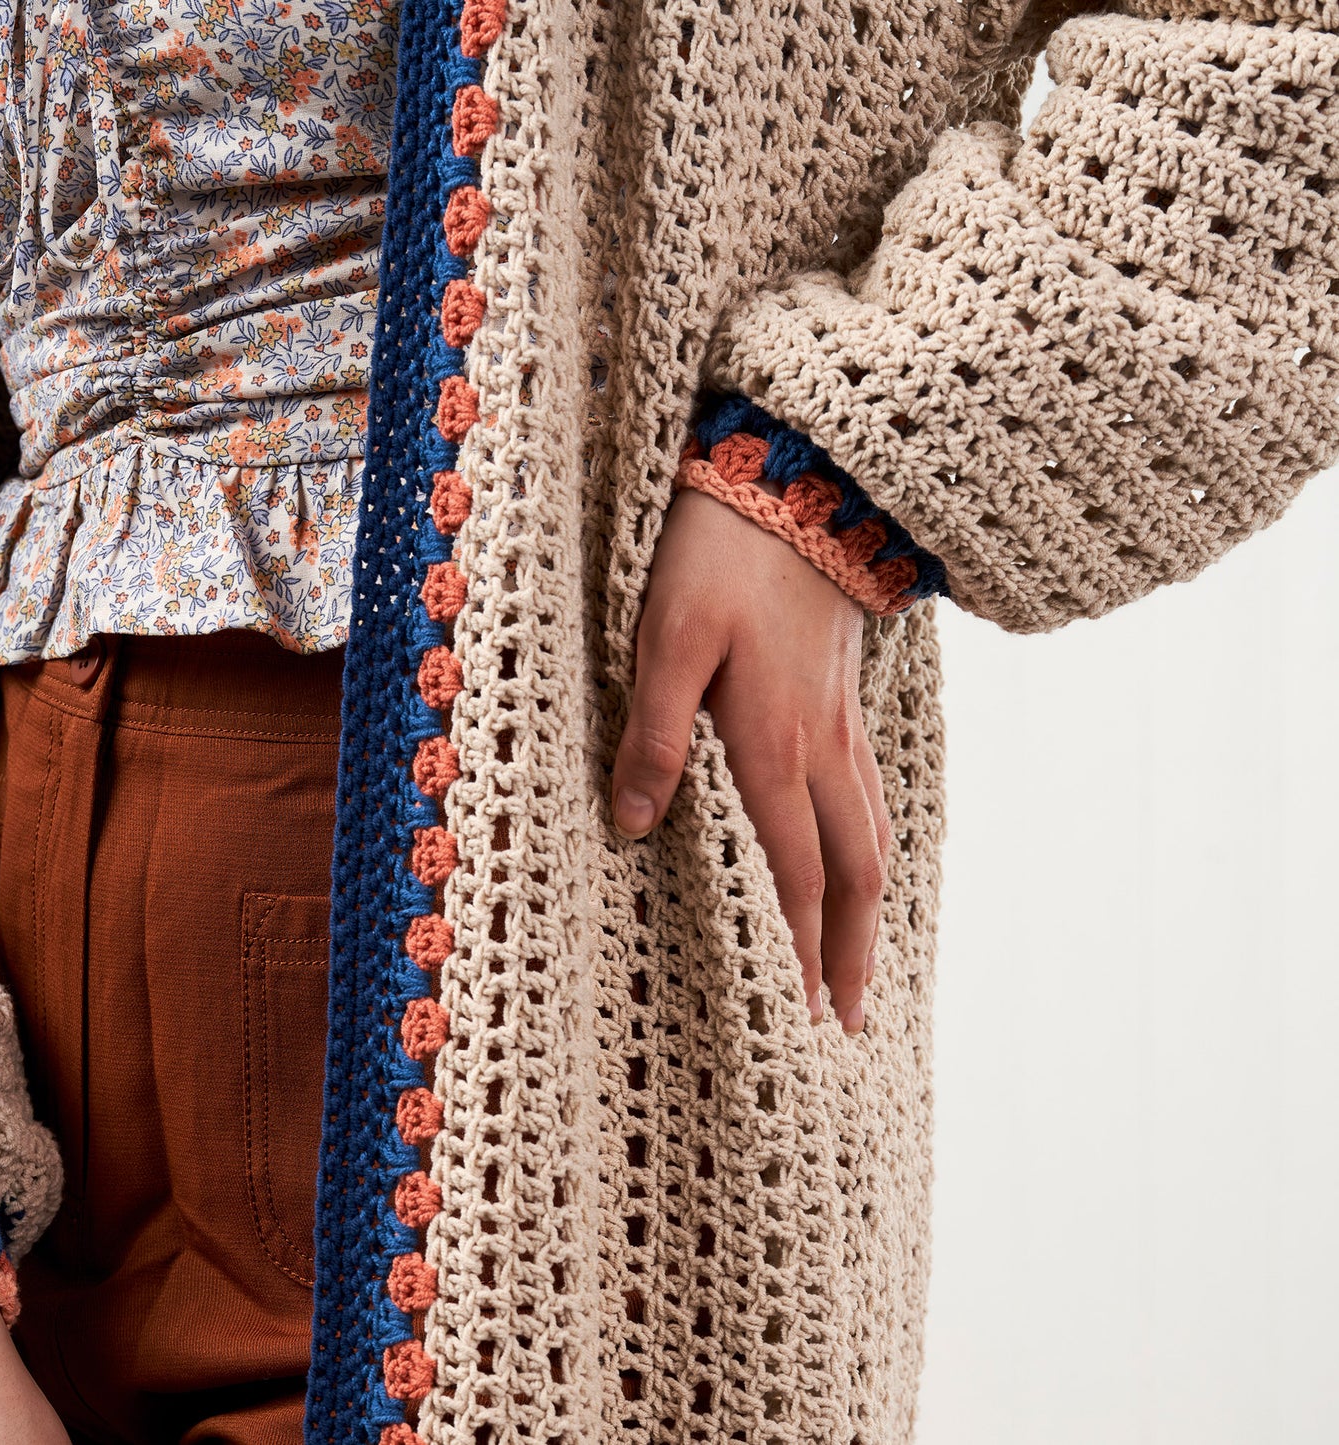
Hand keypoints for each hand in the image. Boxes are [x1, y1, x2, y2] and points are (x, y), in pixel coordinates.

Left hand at [611, 488, 891, 1032]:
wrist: (798, 485)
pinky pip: (872, 794)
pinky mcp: (844, 698)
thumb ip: (652, 738)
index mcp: (772, 744)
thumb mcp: (665, 643)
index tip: (812, 1013)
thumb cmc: (719, 559)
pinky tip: (861, 854)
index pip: (797, 870)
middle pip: (857, 871)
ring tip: (863, 958)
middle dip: (856, 950)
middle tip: (854, 1017)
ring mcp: (841, 723)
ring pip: (875, 835)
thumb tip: (631, 827)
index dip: (803, 947)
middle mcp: (820, 747)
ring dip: (870, 907)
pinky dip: (873, 848)